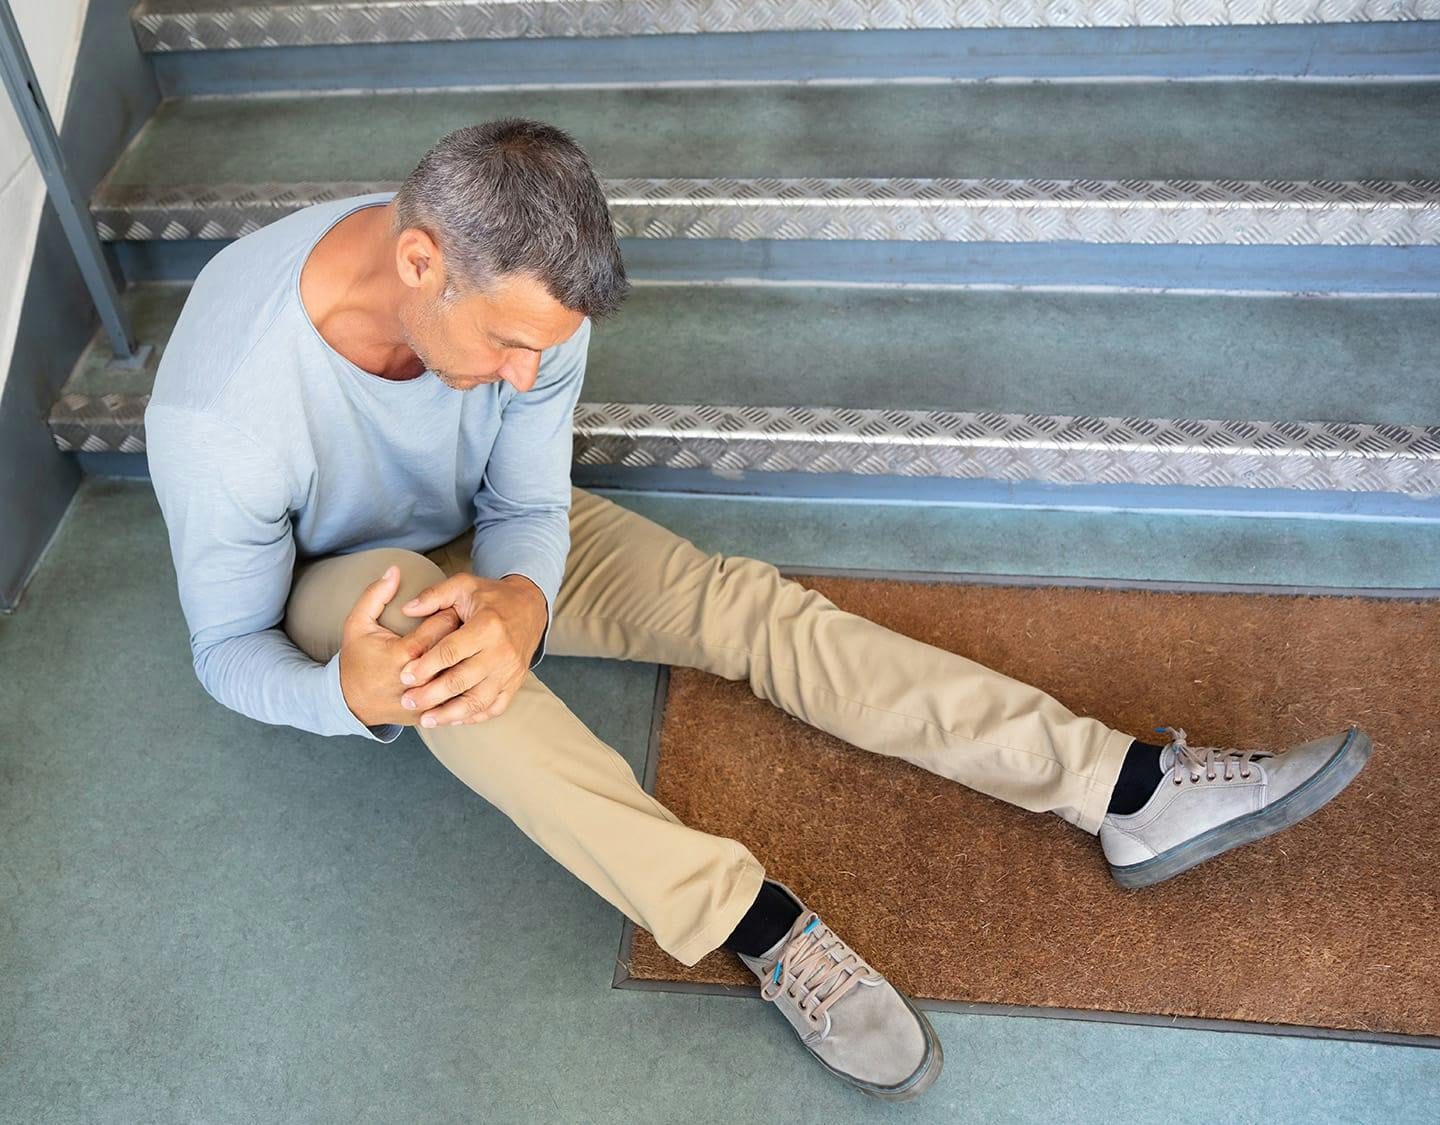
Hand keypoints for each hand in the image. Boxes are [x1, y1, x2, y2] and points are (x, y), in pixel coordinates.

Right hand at [337, 565, 463, 727]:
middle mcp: (417, 679)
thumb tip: (394, 569)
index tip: (452, 608)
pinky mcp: (430, 714)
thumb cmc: (356, 659)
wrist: (350, 703)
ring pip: (460, 676)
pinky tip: (466, 669)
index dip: (450, 613)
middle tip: (467, 625)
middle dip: (463, 635)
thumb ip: (375, 594)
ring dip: (467, 660)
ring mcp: (425, 700)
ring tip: (468, 647)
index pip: (441, 627)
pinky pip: (457, 698)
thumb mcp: (357, 623)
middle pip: (456, 650)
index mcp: (403, 653)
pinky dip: (465, 683)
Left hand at [396, 572, 547, 727]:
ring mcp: (510, 671)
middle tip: (407, 701)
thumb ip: (433, 595)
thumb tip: (406, 610)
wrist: (530, 607)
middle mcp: (501, 652)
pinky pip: (494, 707)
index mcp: (487, 626)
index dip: (426, 665)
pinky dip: (473, 717)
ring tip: (426, 720)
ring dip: (450, 714)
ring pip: (478, 701)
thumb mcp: (464, 585)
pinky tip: (452, 720)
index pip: (451, 651)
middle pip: (461, 680)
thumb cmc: (491, 596)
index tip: (404, 675)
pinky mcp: (515, 683)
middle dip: (431, 695)